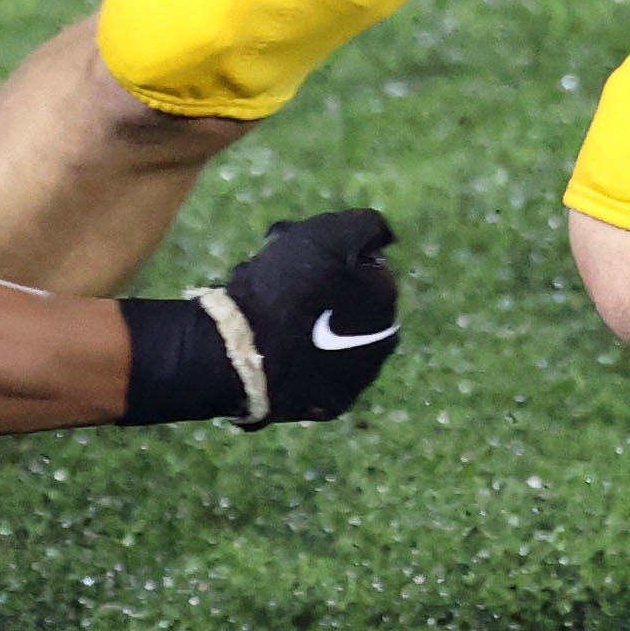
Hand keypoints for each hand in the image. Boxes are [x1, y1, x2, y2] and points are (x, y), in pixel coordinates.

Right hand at [219, 208, 400, 423]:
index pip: (361, 264)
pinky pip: (316, 370)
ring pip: (332, 337)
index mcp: (385, 299)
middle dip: (317, 288)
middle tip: (276, 282)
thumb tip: (384, 235)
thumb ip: (365, 225)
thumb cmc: (282, 287)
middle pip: (348, 302)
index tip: (295, 255)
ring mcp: (360, 378)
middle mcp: (384, 341)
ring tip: (268, 315)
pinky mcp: (332, 405)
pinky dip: (300, 357)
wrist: (244, 352)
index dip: (326, 254)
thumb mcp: (326, 234)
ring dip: (308, 322)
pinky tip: (272, 348)